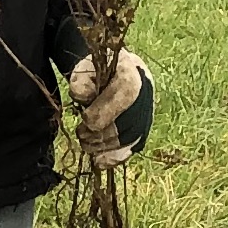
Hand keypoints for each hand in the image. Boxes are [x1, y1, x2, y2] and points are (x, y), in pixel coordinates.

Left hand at [67, 48, 152, 169]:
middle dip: (96, 133)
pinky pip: (130, 150)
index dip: (99, 113)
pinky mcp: (142, 133)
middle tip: (81, 132)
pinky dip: (112, 158)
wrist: (114, 74)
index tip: (84, 118)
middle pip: (122, 124)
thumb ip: (81, 81)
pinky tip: (98, 160)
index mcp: (132, 74)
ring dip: (100, 145)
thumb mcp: (86, 67)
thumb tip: (84, 98)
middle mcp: (145, 96)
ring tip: (86, 141)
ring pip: (125, 140)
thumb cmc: (97, 71)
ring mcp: (146, 116)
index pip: (121, 99)